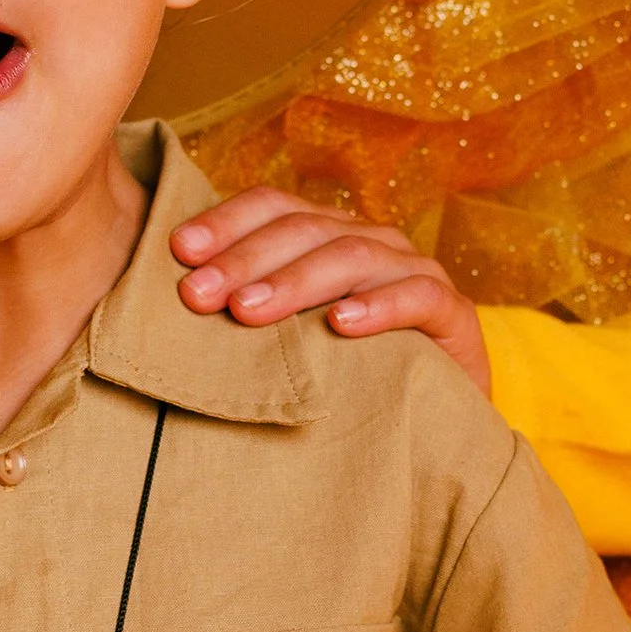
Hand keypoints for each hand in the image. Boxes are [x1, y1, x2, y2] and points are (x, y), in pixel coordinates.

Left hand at [169, 186, 490, 396]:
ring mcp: (415, 273)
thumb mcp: (292, 340)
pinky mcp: (455, 315)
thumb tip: (175, 301)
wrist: (437, 425)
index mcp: (329, 236)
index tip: (179, 251)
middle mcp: (372, 243)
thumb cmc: (349, 378)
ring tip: (249, 311)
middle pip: (305, 229)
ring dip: (296, 281)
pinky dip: (378, 307)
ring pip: (352, 256)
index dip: (227, 221)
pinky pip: (417, 297)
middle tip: (199, 294)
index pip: (275, 206)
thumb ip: (249, 310)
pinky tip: (339, 325)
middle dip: (246, 259)